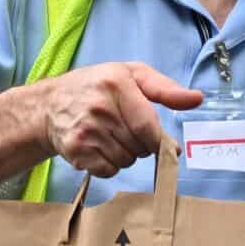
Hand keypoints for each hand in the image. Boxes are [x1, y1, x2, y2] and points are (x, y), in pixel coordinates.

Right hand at [42, 62, 204, 176]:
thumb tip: (196, 99)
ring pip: (127, 160)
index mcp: (116, 84)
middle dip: (142, 145)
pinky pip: (109, 170)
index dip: (161, 141)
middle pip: (140, 146)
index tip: (168, 146)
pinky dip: (110, 165)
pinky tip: (100, 148)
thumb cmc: (97, 87)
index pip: (147, 126)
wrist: (48, 105)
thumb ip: (165, 88)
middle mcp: (99, 108)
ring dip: (127, 155)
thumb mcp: (132, 75)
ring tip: (112, 136)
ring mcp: (85, 131)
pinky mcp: (75, 151)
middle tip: (127, 130)